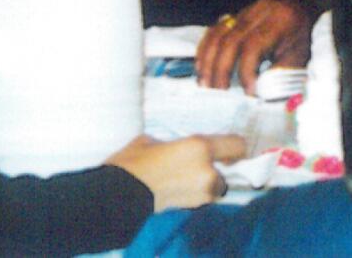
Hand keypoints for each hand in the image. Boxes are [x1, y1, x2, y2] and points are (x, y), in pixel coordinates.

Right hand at [104, 133, 245, 211]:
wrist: (115, 197)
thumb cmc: (131, 163)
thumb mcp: (153, 141)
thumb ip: (175, 144)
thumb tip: (179, 148)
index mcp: (200, 148)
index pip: (236, 145)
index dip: (234, 147)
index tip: (228, 149)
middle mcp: (207, 172)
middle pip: (224, 172)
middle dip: (213, 170)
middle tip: (195, 167)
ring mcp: (200, 194)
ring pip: (213, 188)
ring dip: (204, 185)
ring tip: (182, 180)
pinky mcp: (190, 209)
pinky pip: (200, 199)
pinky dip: (194, 195)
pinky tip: (176, 190)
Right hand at [196, 0, 320, 92]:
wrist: (302, 5)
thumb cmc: (301, 35)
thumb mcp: (298, 56)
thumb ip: (279, 74)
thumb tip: (259, 95)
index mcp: (279, 21)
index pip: (254, 46)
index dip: (247, 72)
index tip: (249, 93)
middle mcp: (258, 12)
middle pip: (230, 40)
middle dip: (221, 69)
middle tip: (218, 92)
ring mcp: (244, 11)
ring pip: (217, 34)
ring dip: (208, 61)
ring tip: (205, 84)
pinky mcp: (234, 15)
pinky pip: (214, 31)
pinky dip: (205, 50)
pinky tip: (202, 67)